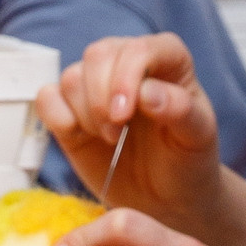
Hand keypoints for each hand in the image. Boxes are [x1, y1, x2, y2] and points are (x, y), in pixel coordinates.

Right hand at [37, 36, 245, 245]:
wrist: (166, 196)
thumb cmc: (188, 159)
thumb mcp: (197, 136)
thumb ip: (180, 109)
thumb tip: (147, 93)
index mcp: (168, 59)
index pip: (139, 49)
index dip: (126, 77)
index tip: (123, 115)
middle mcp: (129, 63)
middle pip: (98, 55)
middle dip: (100, 98)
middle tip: (115, 134)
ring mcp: (97, 85)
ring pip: (72, 76)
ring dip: (85, 113)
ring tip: (109, 139)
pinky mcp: (71, 109)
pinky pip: (48, 96)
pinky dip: (57, 116)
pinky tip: (78, 135)